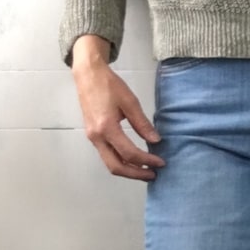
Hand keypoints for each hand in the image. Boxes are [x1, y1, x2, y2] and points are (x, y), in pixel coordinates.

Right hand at [71, 35, 164, 180]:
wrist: (88, 75)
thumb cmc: (109, 85)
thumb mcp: (130, 102)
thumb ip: (142, 123)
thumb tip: (155, 141)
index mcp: (106, 128)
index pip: (129, 153)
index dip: (147, 160)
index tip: (161, 162)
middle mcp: (97, 137)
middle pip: (116, 167)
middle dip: (136, 174)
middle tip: (153, 174)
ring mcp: (92, 138)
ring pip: (110, 163)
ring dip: (128, 170)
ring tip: (145, 170)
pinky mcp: (92, 135)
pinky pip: (106, 155)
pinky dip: (120, 161)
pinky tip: (133, 159)